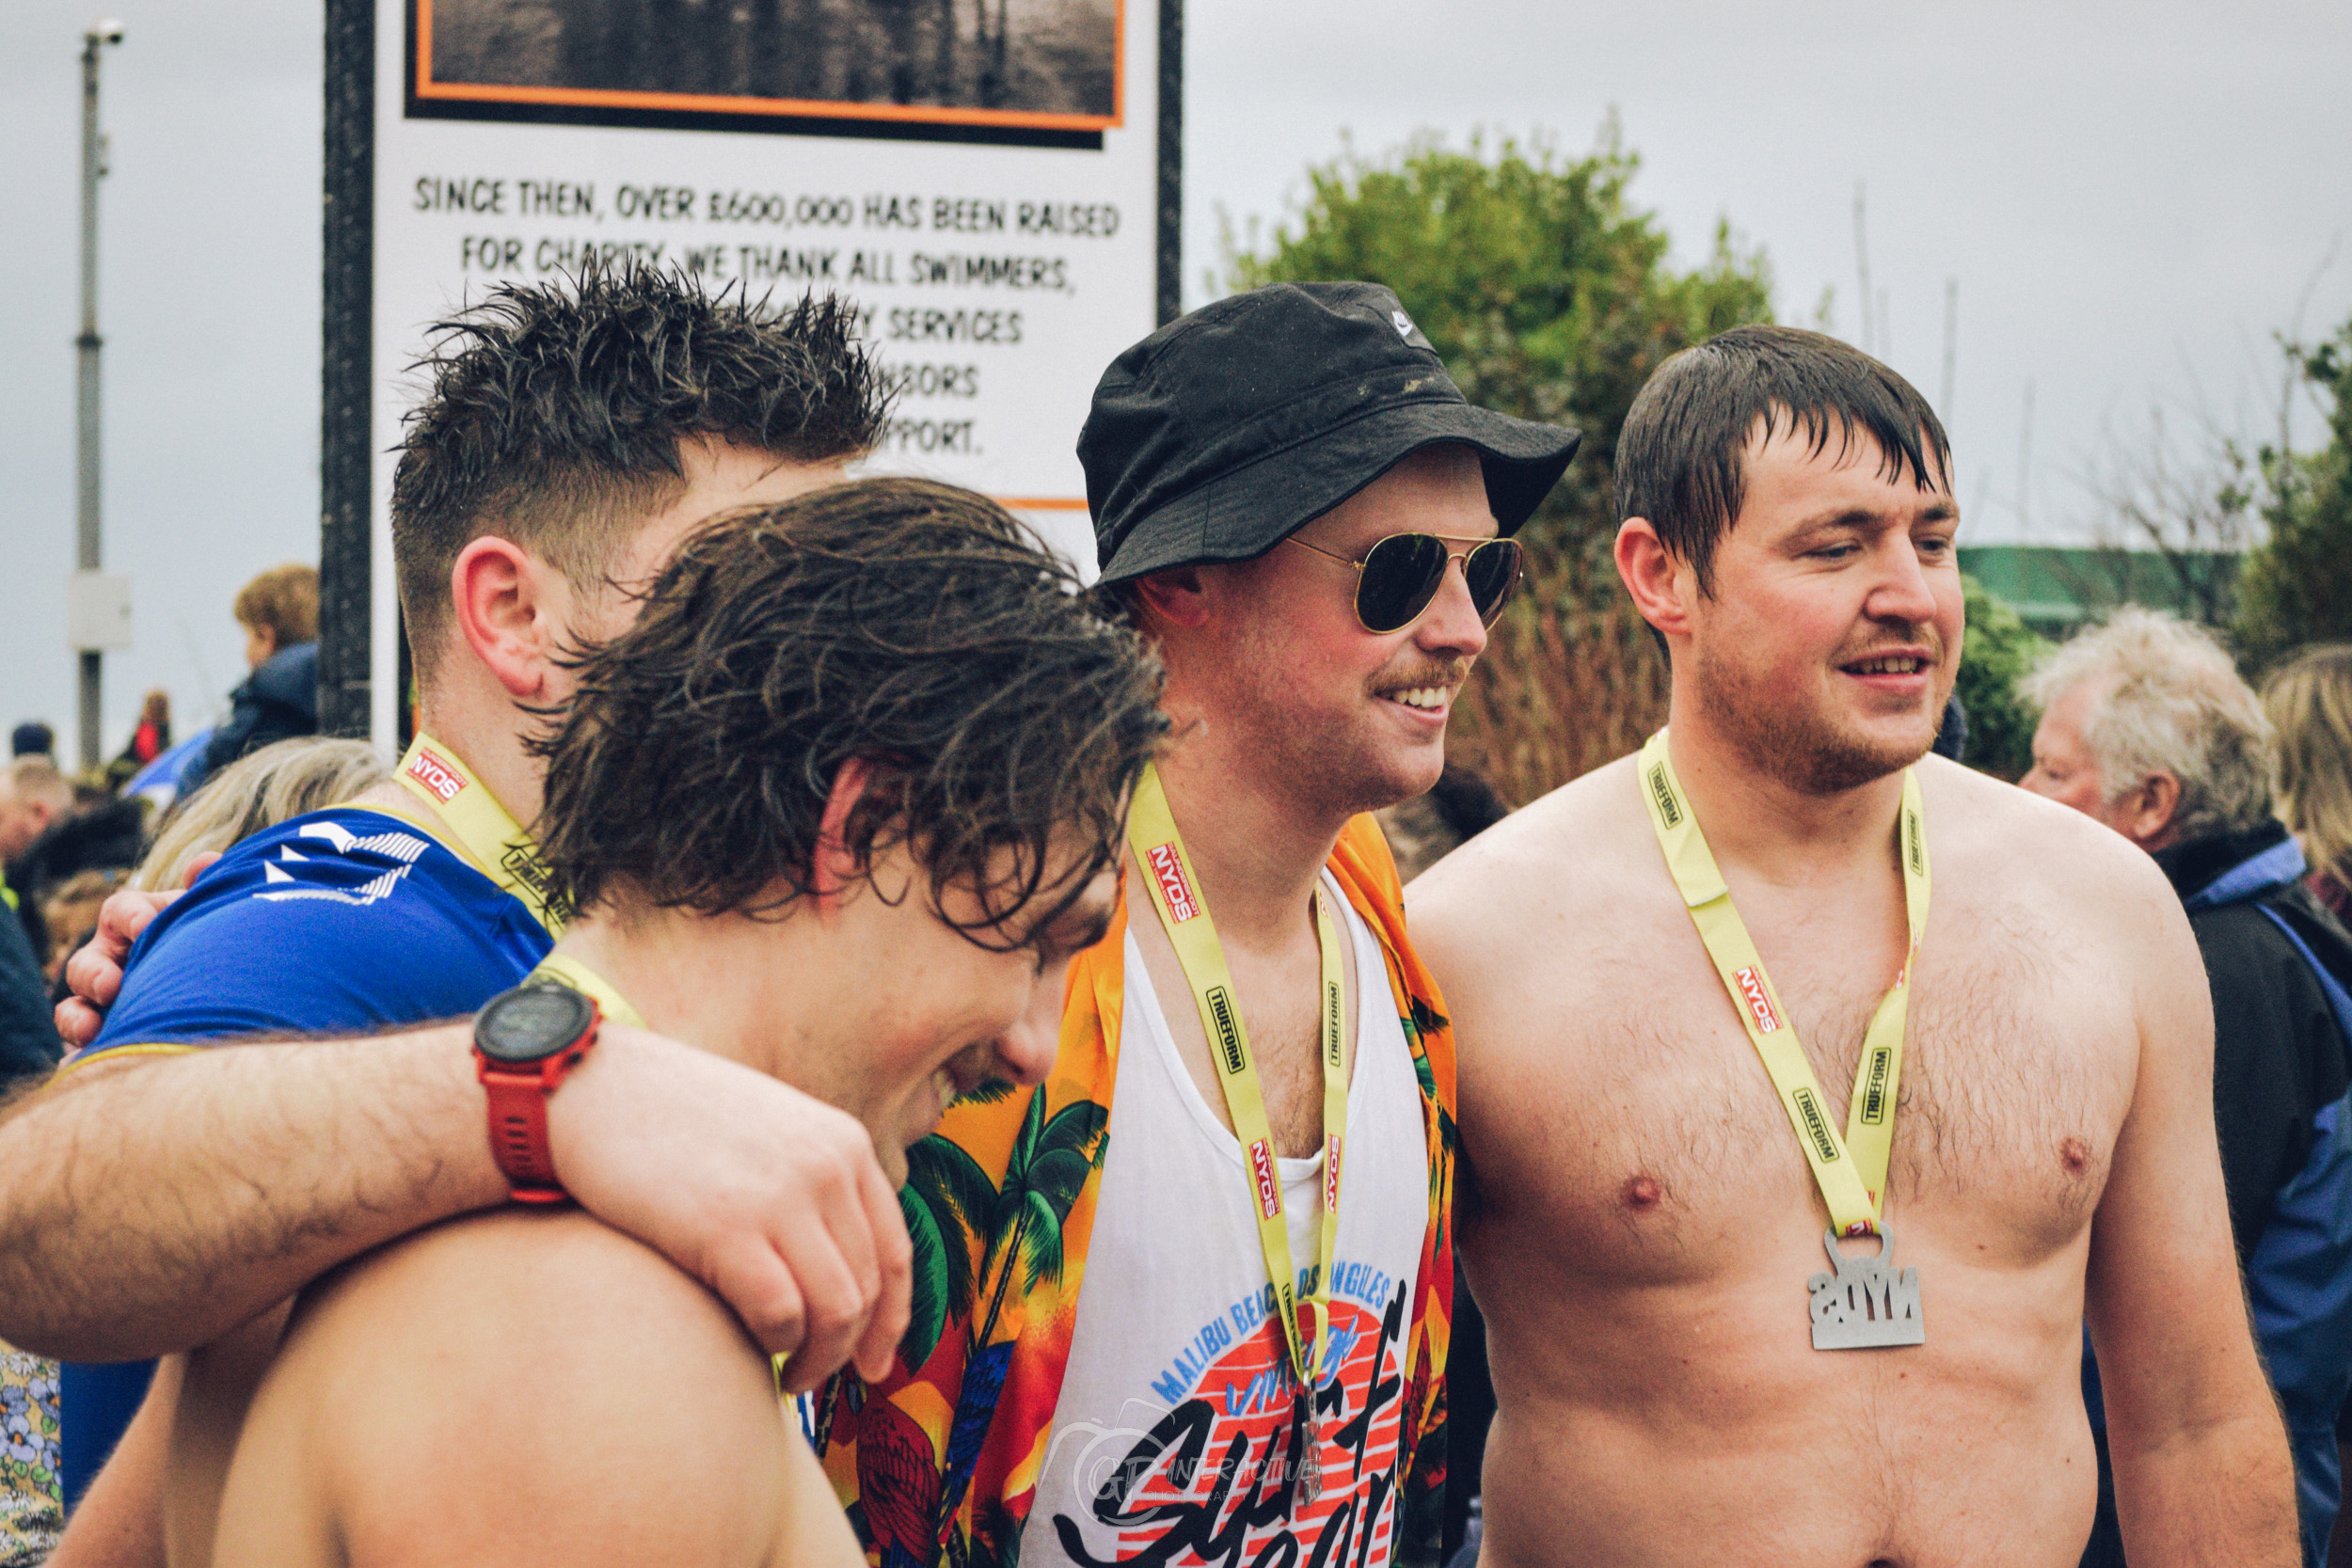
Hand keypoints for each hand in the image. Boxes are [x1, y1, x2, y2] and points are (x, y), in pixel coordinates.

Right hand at [54, 854, 215, 1046]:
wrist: (226, 984)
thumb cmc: (212, 936)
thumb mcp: (211, 913)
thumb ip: (207, 890)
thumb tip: (205, 862)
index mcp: (138, 920)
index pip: (121, 909)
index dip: (130, 916)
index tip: (146, 925)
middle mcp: (113, 957)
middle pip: (86, 963)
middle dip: (95, 974)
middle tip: (111, 986)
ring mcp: (105, 997)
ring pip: (75, 1004)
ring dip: (78, 1016)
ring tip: (92, 1029)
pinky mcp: (107, 1029)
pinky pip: (84, 1037)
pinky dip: (83, 1040)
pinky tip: (99, 1049)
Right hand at [550, 1024, 913, 1392]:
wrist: (592, 1088)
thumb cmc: (670, 1119)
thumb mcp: (767, 1131)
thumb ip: (811, 1183)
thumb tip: (834, 1268)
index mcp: (845, 1143)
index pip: (894, 1251)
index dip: (891, 1320)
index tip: (875, 1364)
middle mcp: (828, 1166)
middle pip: (868, 1288)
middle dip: (849, 1349)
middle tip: (813, 1378)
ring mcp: (783, 1195)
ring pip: (837, 1311)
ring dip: (817, 1359)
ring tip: (788, 1378)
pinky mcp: (729, 1227)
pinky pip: (782, 1315)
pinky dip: (775, 1345)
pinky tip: (752, 1348)